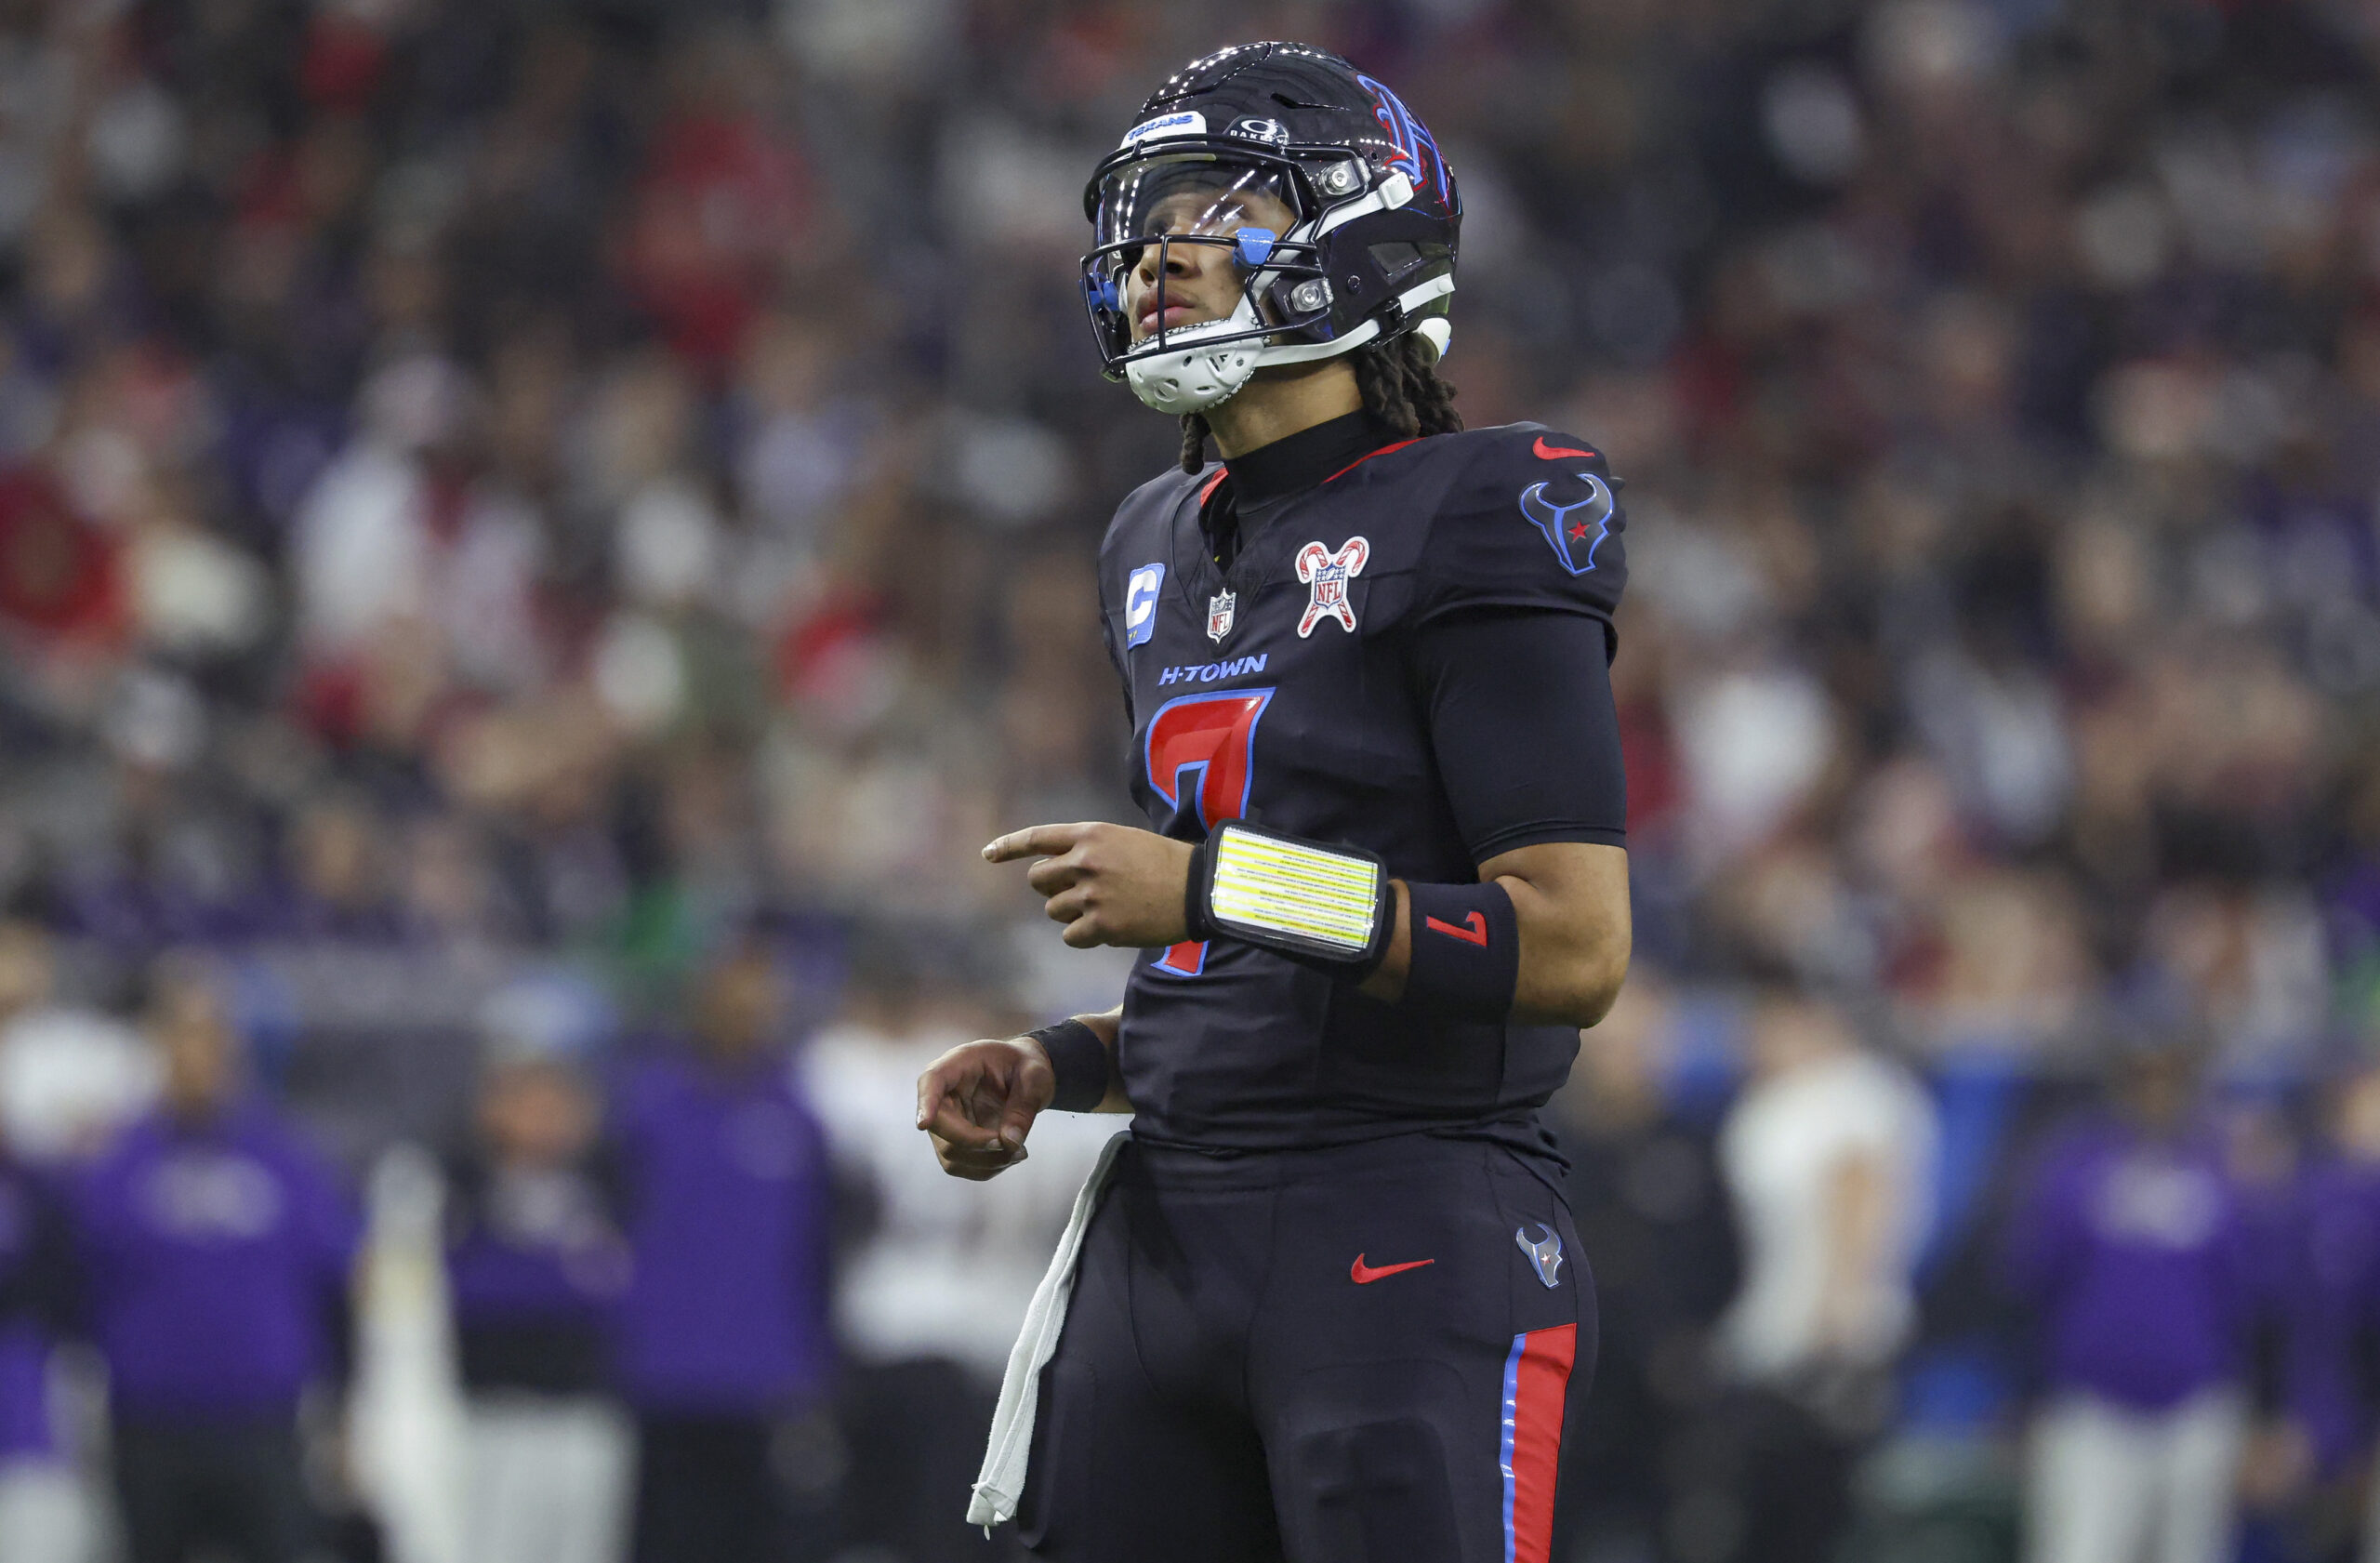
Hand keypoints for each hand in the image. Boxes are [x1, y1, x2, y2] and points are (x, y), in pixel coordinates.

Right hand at [916, 1036, 1055, 1180]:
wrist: (1025, 1075)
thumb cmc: (1026, 1067)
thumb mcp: (1036, 1076)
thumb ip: (1024, 1106)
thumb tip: (1009, 1142)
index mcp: (959, 1063)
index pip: (931, 1081)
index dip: (926, 1102)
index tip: (924, 1123)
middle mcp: (946, 1093)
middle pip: (939, 1125)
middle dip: (975, 1143)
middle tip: (1014, 1147)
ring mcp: (946, 1120)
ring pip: (949, 1152)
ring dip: (985, 1161)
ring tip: (1019, 1152)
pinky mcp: (954, 1141)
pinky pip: (960, 1164)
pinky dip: (987, 1168)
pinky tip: (1011, 1155)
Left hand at [985, 822, 1194, 948]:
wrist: (1199, 888)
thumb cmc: (1165, 863)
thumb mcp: (1124, 841)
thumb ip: (1088, 851)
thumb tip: (1055, 874)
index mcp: (1090, 834)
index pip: (1037, 838)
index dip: (1008, 846)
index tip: (988, 854)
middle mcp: (1085, 861)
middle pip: (1038, 880)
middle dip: (1051, 889)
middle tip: (1079, 892)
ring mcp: (1091, 894)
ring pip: (1053, 910)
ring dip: (1071, 913)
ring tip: (1106, 908)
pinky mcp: (1101, 924)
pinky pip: (1070, 935)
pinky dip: (1084, 936)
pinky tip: (1110, 927)